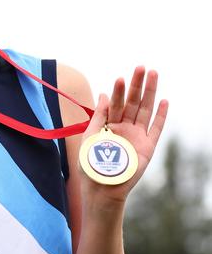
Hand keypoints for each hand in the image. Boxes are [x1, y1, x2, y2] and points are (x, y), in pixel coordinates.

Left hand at [80, 66, 168, 203]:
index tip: (121, 78)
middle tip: (141, 67)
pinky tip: (164, 100)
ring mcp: (137, 136)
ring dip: (150, 93)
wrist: (101, 187)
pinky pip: (156, 128)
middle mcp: (124, 127)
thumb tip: (104, 94)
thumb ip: (99, 115)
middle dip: (137, 85)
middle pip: (133, 102)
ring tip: (154, 74)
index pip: (116, 103)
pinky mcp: (147, 147)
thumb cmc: (91, 164)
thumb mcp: (90, 135)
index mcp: (109, 124)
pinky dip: (160, 115)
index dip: (119, 91)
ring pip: (145, 110)